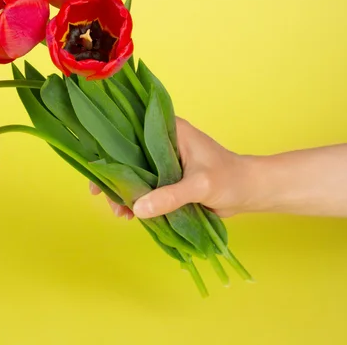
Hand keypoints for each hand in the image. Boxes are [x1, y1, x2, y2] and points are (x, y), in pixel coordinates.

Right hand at [90, 117, 252, 218]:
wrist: (250, 191)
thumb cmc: (230, 178)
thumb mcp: (200, 185)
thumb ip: (170, 196)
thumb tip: (138, 209)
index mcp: (168, 130)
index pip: (130, 133)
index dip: (109, 151)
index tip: (97, 173)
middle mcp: (162, 142)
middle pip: (127, 156)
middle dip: (115, 179)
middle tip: (107, 201)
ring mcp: (164, 161)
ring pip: (134, 174)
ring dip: (125, 193)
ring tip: (122, 214)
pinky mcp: (167, 178)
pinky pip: (145, 187)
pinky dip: (137, 200)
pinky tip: (132, 215)